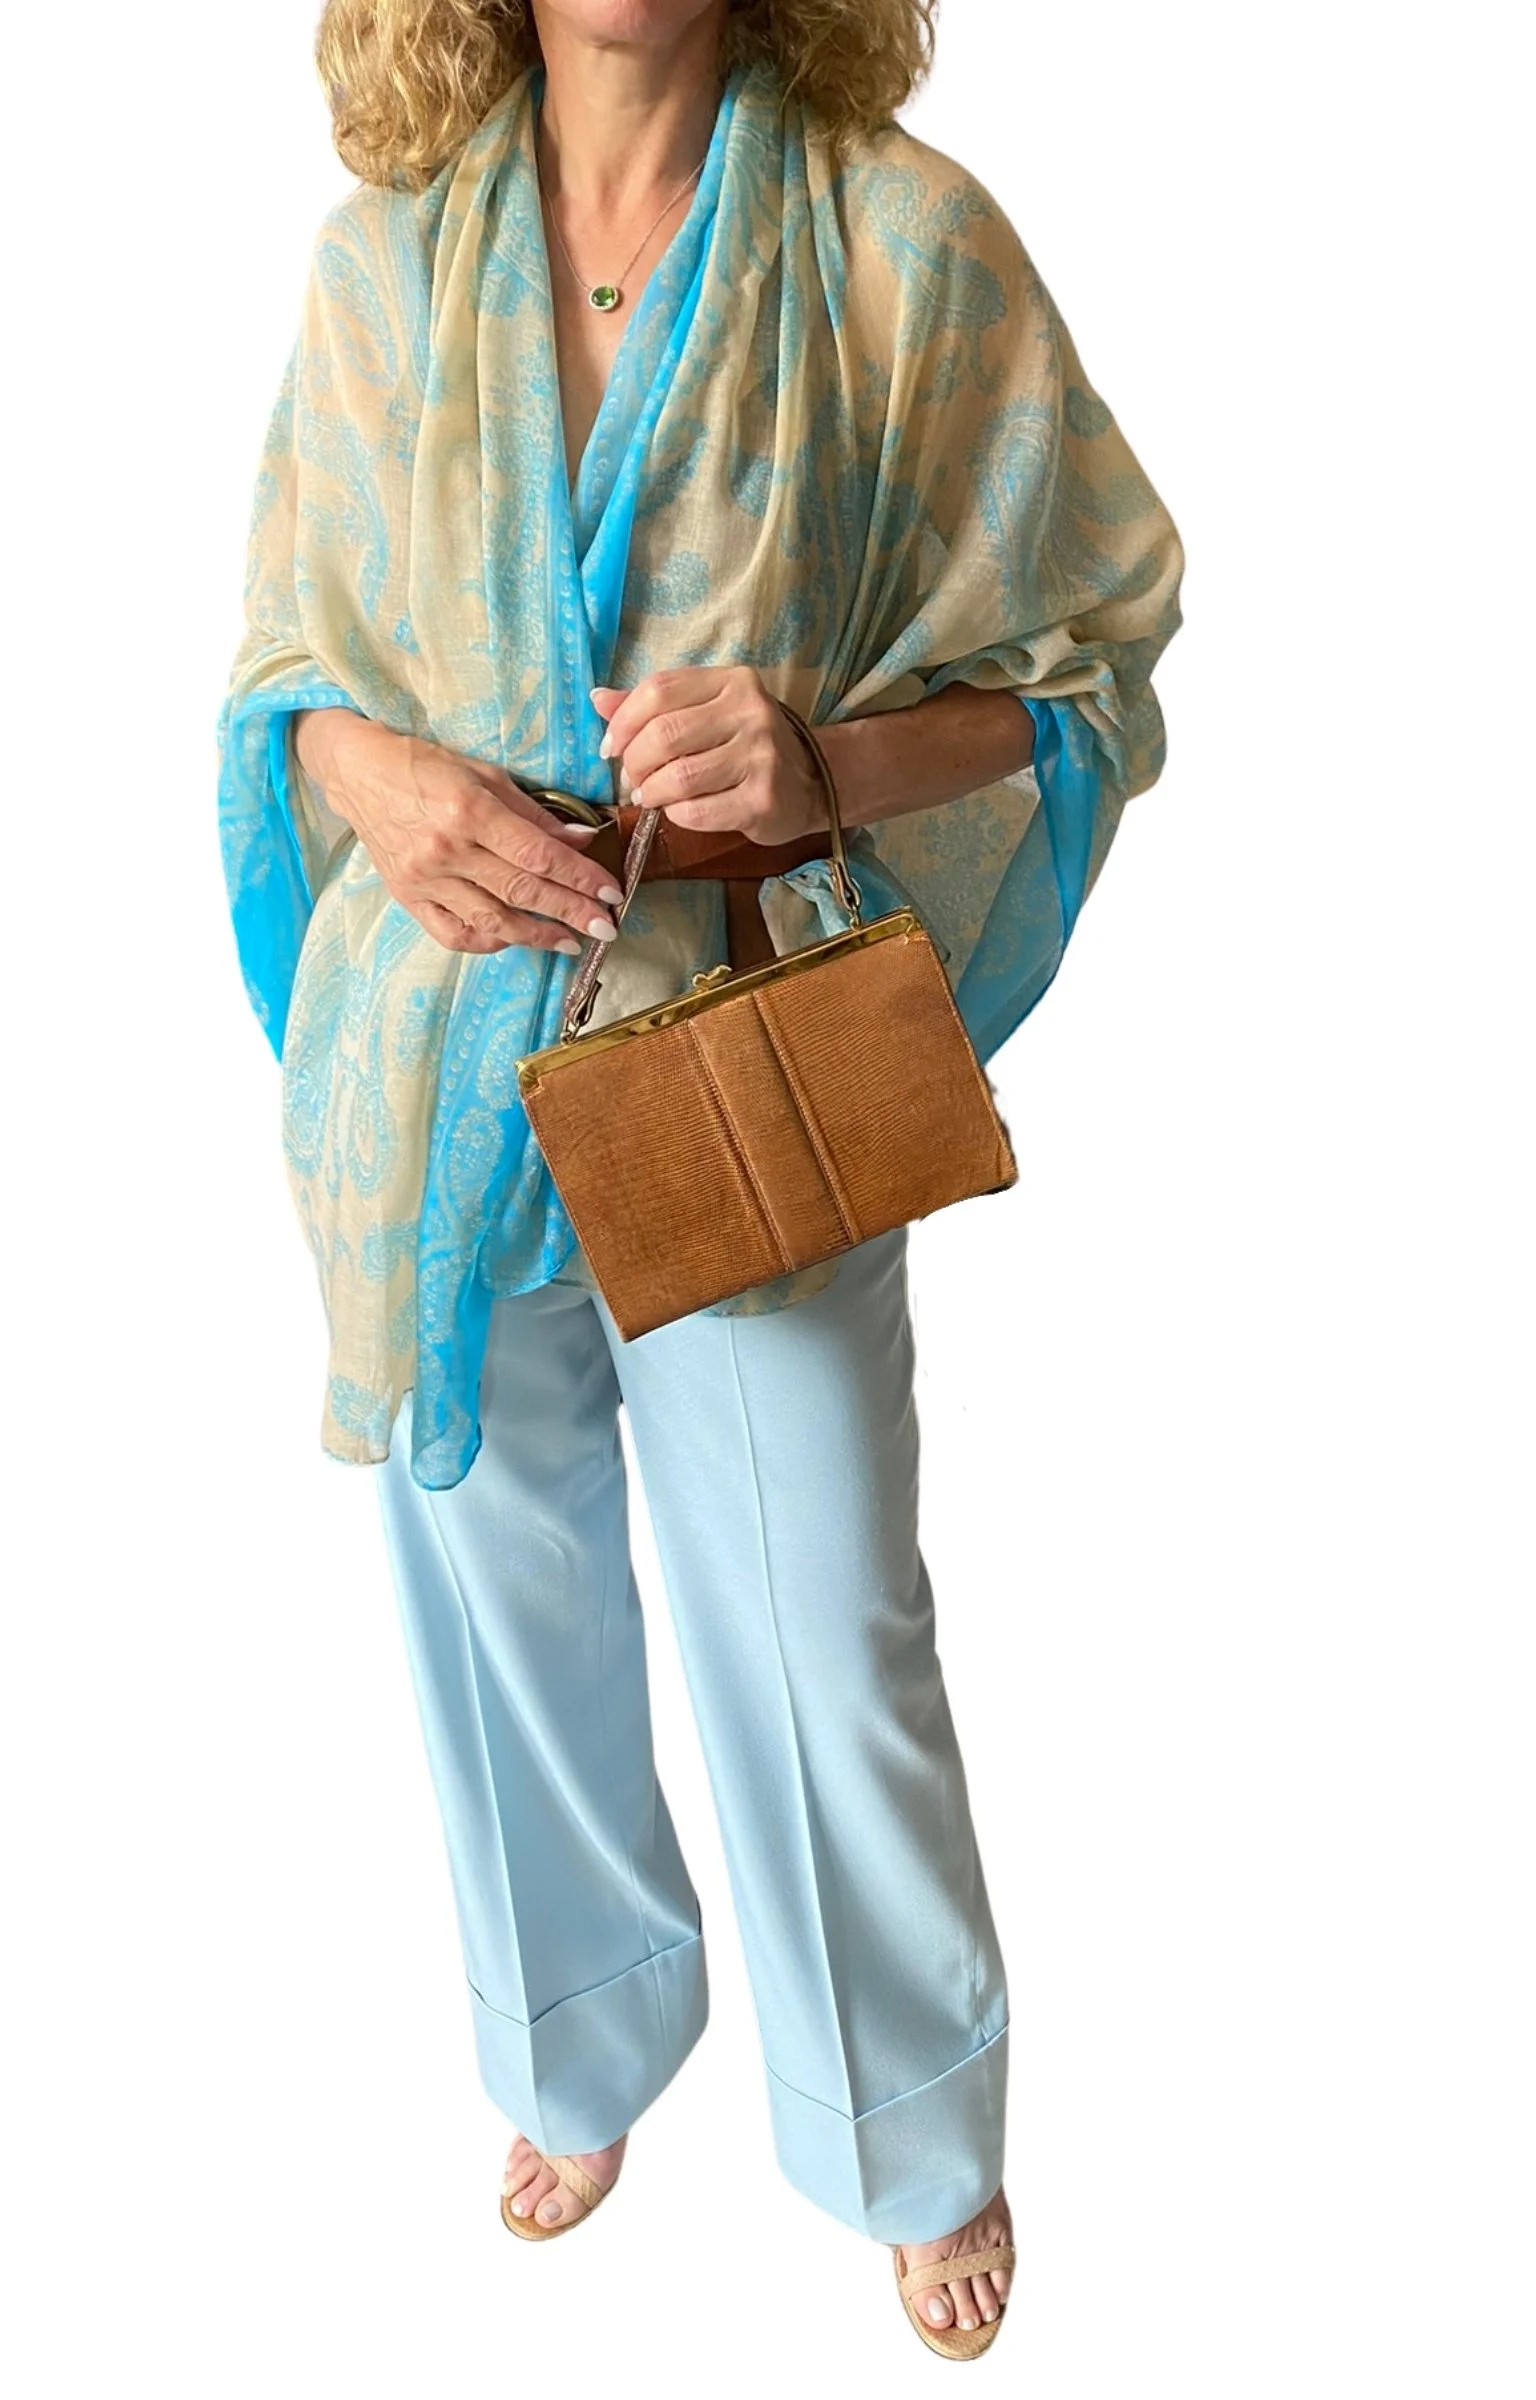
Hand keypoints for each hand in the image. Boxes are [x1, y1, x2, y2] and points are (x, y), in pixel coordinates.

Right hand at [292, 709, 624, 955]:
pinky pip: (454, 934)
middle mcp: (446, 850)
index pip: (538, 855)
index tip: (611, 893)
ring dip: (538, 935)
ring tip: (571, 941)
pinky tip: (515, 939)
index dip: (580, 878)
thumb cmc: (424, 765)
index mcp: (469, 810)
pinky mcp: (408, 898)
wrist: (358, 773)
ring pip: (492, 920)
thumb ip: (533, 813)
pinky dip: (488, 942)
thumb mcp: (484, 774)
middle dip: (571, 912)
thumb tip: (581, 841)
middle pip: (522, 892)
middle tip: (606, 929)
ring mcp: (424, 879)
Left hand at [590, 668, 824, 844]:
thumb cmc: (747, 746)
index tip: (610, 747)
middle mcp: (750, 712)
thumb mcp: (707, 712)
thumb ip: (654, 705)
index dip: (623, 721)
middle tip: (631, 780)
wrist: (810, 784)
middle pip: (664, 733)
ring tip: (650, 797)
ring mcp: (760, 757)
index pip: (659, 690)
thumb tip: (598, 698)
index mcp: (732, 681)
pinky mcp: (762, 800)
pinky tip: (679, 811)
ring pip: (677, 776)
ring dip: (651, 793)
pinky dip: (675, 815)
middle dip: (634, 763)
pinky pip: (696, 812)